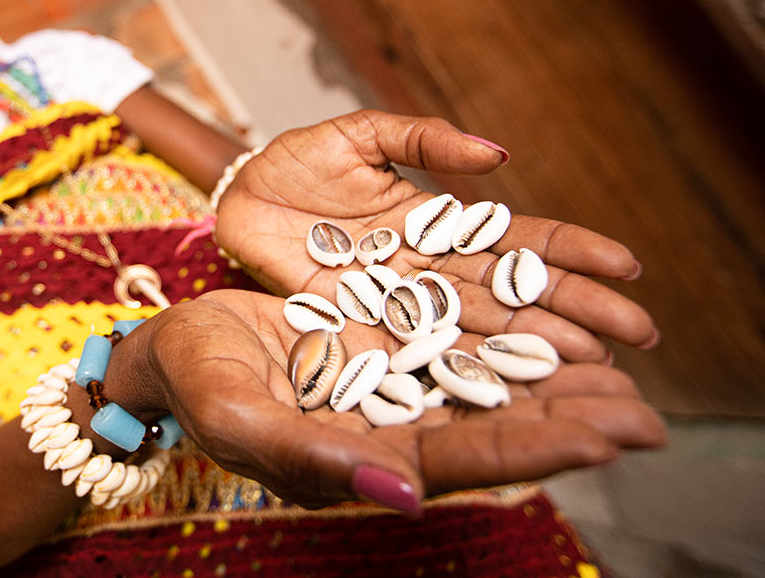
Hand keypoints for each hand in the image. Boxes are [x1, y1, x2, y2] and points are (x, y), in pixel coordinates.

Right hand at [124, 290, 663, 510]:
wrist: (177, 348)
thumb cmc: (195, 385)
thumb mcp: (239, 417)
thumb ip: (312, 457)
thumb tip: (405, 495)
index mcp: (361, 461)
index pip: (460, 460)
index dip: (531, 450)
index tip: (602, 440)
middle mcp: (389, 430)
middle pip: (492, 430)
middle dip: (567, 423)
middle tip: (644, 415)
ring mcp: (391, 386)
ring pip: (485, 387)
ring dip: (553, 383)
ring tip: (624, 374)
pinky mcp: (386, 346)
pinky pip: (458, 342)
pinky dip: (507, 338)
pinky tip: (552, 325)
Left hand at [213, 110, 658, 362]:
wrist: (237, 198)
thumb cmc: (297, 162)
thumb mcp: (359, 135)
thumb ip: (421, 139)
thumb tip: (498, 155)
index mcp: (436, 221)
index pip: (515, 239)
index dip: (569, 252)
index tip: (627, 266)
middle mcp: (428, 270)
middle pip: (510, 294)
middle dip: (573, 310)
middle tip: (637, 335)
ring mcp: (396, 304)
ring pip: (475, 330)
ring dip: (532, 347)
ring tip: (591, 366)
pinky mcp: (356, 330)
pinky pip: (413, 353)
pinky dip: (459, 371)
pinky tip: (505, 389)